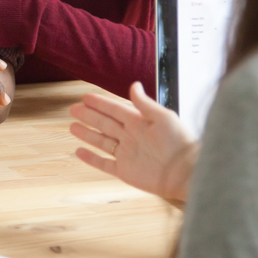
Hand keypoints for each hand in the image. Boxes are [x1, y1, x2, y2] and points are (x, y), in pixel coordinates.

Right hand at [69, 82, 196, 200]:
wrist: (186, 172)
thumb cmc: (179, 143)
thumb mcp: (162, 117)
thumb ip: (144, 103)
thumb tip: (134, 85)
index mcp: (139, 122)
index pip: (115, 110)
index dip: (100, 103)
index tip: (86, 97)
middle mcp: (130, 137)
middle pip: (104, 124)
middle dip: (88, 116)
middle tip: (73, 109)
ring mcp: (126, 154)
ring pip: (101, 141)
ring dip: (87, 134)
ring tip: (72, 127)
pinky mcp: (125, 171)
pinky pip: (104, 163)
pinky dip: (91, 159)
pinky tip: (79, 152)